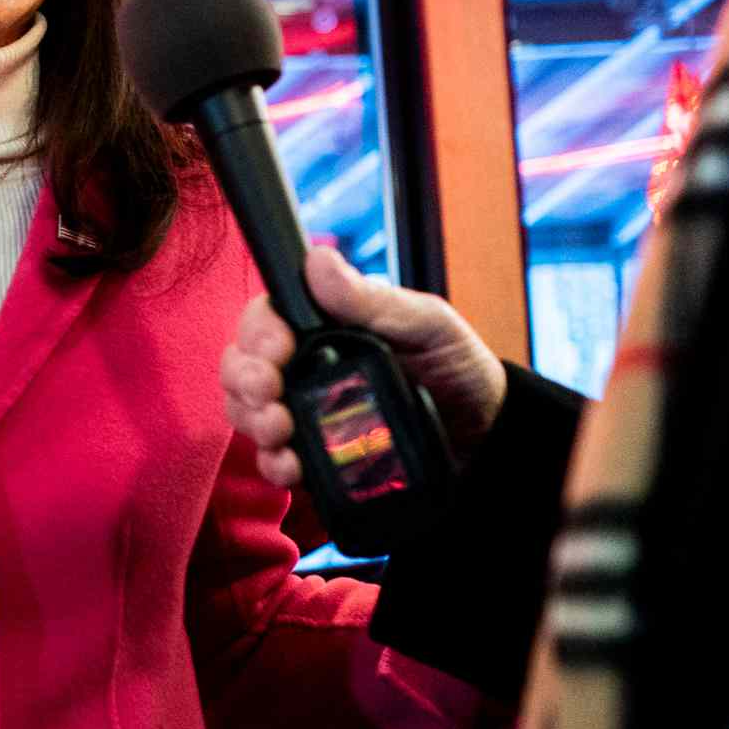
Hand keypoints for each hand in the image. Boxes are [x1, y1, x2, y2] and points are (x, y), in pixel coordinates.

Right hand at [221, 246, 506, 486]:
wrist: (485, 434)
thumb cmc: (457, 366)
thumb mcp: (426, 323)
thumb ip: (372, 299)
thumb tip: (319, 262)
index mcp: (324, 323)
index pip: (265, 318)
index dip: (257, 333)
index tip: (277, 350)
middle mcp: (303, 364)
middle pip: (242, 365)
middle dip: (245, 380)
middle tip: (269, 393)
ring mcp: (303, 410)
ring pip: (246, 411)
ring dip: (253, 421)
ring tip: (281, 432)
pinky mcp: (313, 454)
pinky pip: (272, 459)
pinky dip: (273, 463)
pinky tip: (291, 465)